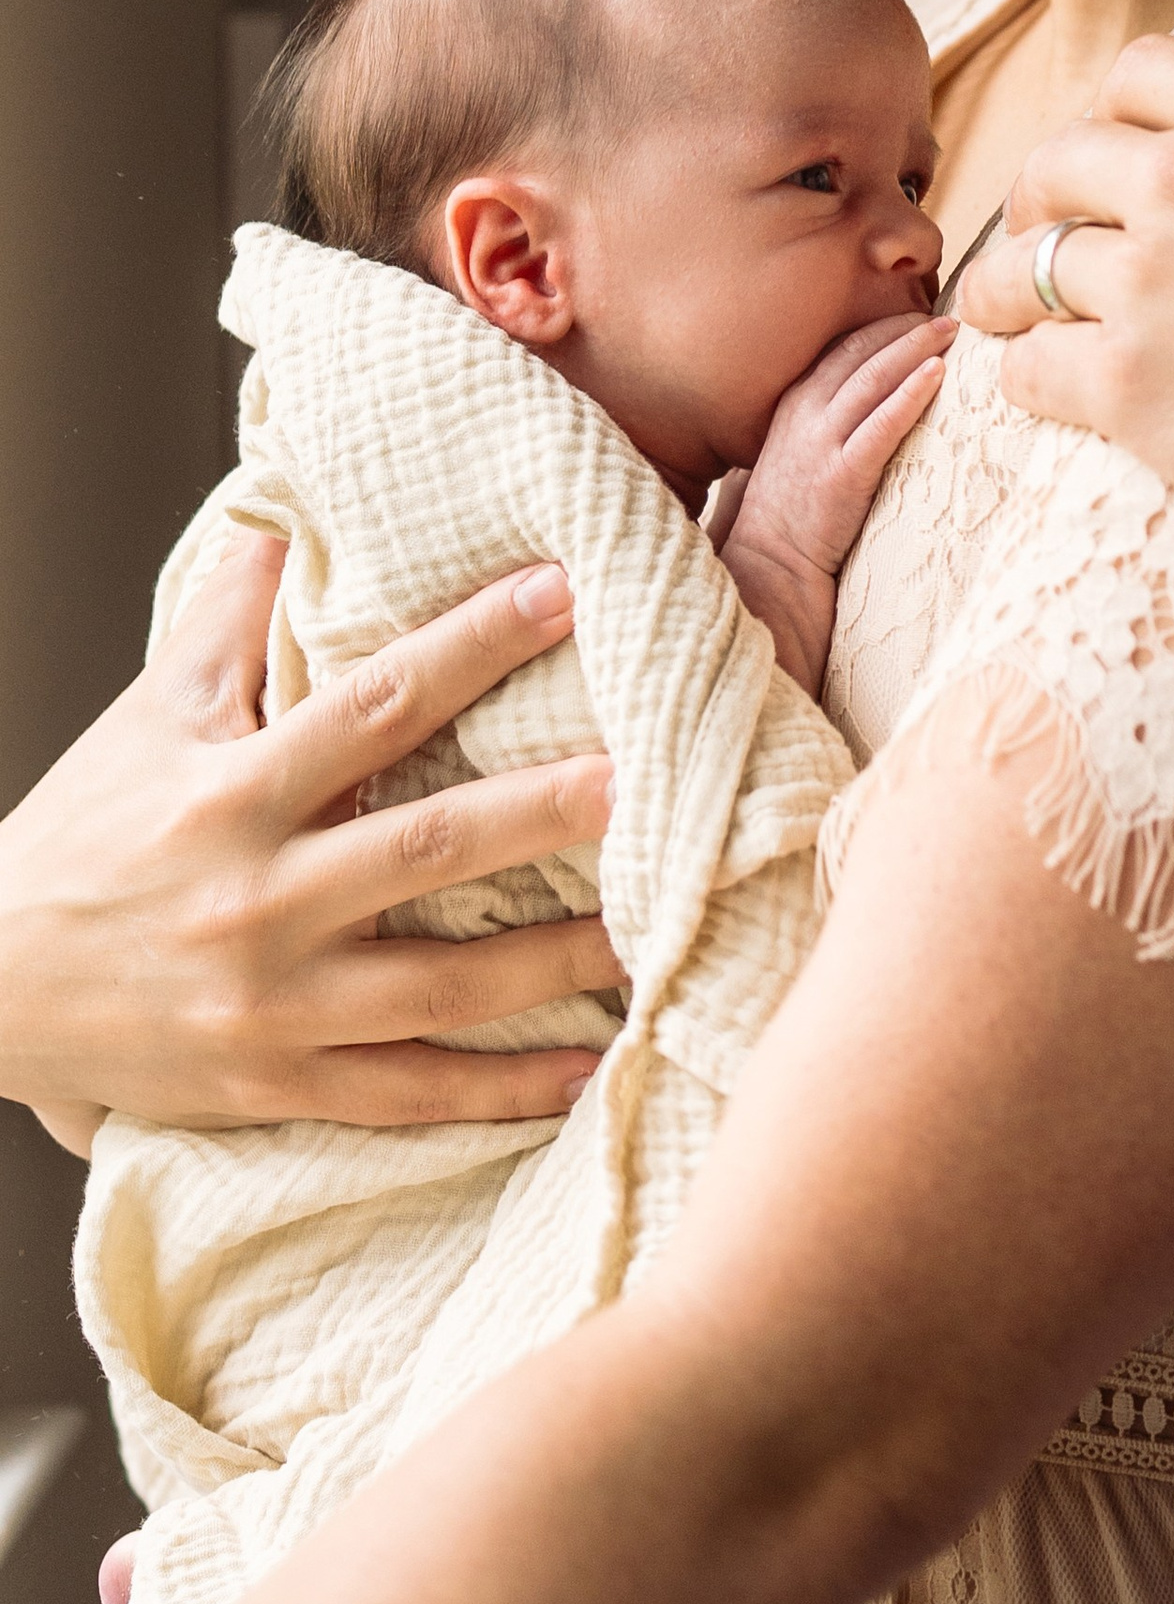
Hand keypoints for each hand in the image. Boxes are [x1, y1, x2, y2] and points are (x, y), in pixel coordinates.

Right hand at [0, 528, 619, 1148]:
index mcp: (231, 794)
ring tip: (662, 927)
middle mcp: (258, 898)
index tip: (564, 592)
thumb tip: (285, 507)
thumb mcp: (148, 718)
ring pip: (442, 986)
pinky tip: (593, 1070)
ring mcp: (273, 1003)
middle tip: (653, 776)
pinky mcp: (277, 1086)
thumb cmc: (80, 837)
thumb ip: (228, 621)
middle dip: (545, 811)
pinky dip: (504, 1092)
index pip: (371, 704)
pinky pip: (410, 1096)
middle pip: (427, 848)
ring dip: (557, 959)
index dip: (470, 645)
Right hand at [719, 311, 952, 696]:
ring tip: (950, 331)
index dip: (880, 328)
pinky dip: (909, 395)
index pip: (840, 350)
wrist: (770, 568)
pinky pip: (881, 425)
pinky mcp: (842, 475)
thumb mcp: (791, 457)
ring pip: (873, 379)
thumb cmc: (785, 519)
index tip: (915, 315)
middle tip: (945, 315)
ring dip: (914, 349)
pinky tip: (936, 373)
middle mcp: (804, 415)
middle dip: (903, 329)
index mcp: (792, 406)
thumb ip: (812, 429)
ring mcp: (820, 443)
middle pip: (859, 354)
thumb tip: (846, 414)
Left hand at [958, 0, 1173, 659]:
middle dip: (1045, 192)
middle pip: (1057, 160)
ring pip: (1022, 267)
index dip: (1118, 110)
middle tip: (1046, 228)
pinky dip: (1025, 373)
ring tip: (1008, 311)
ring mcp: (1148, 284)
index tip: (1116, 146)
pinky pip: (1028, 369)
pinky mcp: (1133, 389)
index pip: (1133, 75)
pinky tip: (1040, 382)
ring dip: (1010, 287)